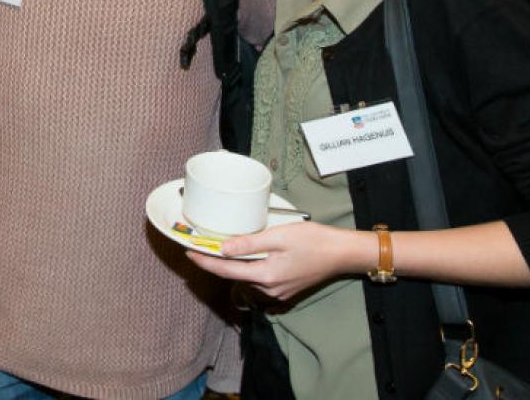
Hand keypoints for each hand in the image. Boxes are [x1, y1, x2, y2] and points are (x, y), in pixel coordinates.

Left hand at [185, 221, 373, 302]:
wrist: (341, 254)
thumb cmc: (313, 241)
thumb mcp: (279, 236)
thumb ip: (249, 243)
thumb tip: (222, 248)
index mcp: (266, 276)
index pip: (226, 270)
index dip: (205, 261)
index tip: (188, 253)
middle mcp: (269, 290)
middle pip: (234, 276)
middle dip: (214, 264)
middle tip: (197, 249)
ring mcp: (278, 293)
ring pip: (246, 279)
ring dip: (231, 267)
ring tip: (216, 250)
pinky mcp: (285, 290)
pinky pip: (258, 281)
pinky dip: (247, 270)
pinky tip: (243, 257)